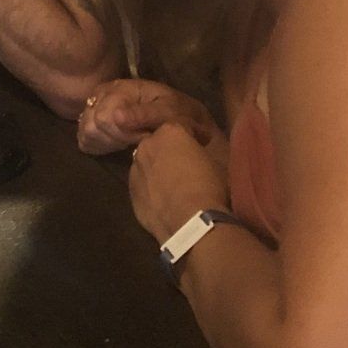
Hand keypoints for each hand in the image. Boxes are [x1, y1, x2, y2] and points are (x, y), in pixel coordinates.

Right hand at [77, 79, 216, 154]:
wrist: (185, 116)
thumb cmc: (178, 113)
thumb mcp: (169, 111)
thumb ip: (144, 114)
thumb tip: (116, 117)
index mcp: (121, 88)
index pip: (105, 118)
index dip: (122, 134)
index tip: (144, 138)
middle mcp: (104, 93)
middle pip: (91, 125)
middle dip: (113, 139)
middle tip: (136, 142)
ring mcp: (97, 106)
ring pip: (86, 131)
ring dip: (105, 142)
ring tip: (126, 144)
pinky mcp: (95, 119)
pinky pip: (84, 136)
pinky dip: (96, 145)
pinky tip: (113, 147)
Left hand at [129, 122, 229, 243]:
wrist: (191, 222)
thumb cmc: (210, 188)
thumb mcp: (215, 163)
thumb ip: (200, 153)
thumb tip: (198, 157)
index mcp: (170, 132)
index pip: (181, 125)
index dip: (195, 134)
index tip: (204, 142)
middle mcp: (147, 146)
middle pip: (158, 142)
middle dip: (171, 149)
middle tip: (186, 163)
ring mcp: (135, 169)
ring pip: (146, 164)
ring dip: (157, 169)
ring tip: (173, 184)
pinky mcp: (131, 193)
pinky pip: (142, 185)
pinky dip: (151, 188)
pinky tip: (164, 200)